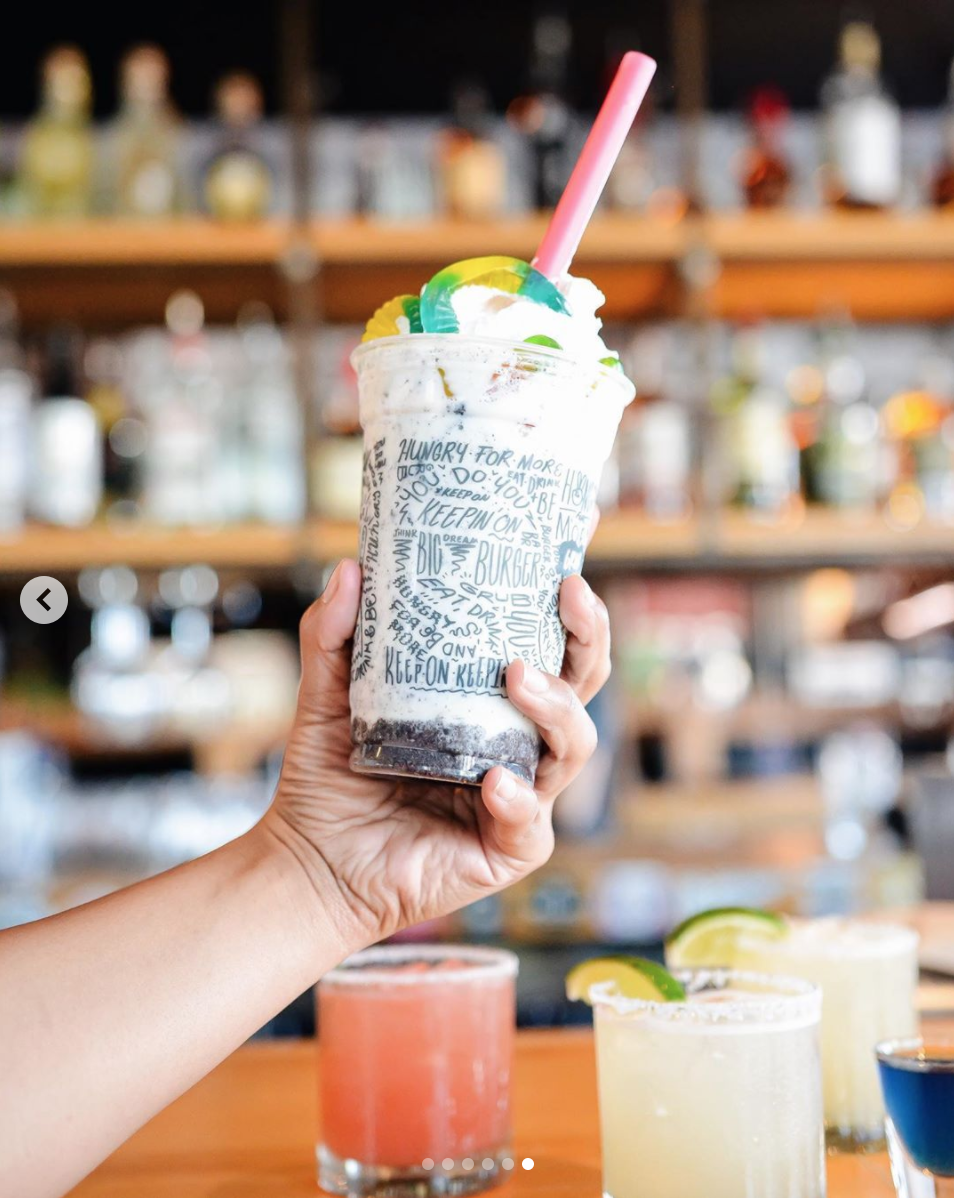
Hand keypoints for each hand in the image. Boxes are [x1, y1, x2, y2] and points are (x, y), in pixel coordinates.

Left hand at [263, 558, 610, 949]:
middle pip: (581, 685)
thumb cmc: (328, 777)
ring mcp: (521, 795)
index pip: (547, 646)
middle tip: (568, 594)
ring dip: (556, 706)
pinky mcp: (509, 849)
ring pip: (573, 746)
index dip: (570, 605)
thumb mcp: (326, 694)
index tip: (570, 550)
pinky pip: (530, 820)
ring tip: (517, 677)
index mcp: (490, 703)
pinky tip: (494, 781)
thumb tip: (349, 568)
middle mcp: (517, 743)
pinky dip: (517, 798)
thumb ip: (333, 635)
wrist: (308, 861)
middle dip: (588, 637)